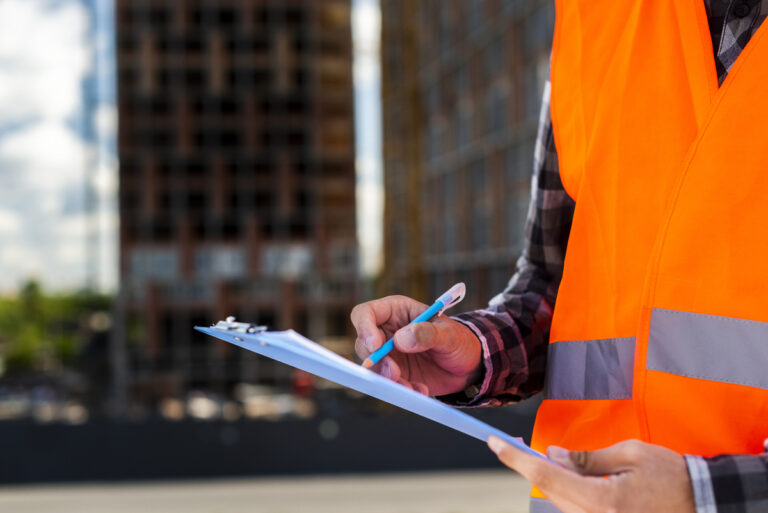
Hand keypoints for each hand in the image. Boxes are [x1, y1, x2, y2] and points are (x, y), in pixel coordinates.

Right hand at [351, 295, 481, 395]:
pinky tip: (420, 390)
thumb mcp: (449, 333)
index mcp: (395, 311)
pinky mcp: (395, 374)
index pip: (365, 313)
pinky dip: (401, 390)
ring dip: (388, 379)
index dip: (364, 327)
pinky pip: (388, 384)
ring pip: (373, 367)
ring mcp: (389, 355)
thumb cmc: (458, 340)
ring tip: (410, 387)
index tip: (375, 346)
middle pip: (363, 344)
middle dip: (377, 361)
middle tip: (395, 373)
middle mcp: (387, 332)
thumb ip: (427, 333)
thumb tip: (400, 339)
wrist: (468, 366)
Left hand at [487, 437, 694, 512]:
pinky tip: (576, 477)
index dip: (516, 459)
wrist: (704, 504)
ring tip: (555, 459)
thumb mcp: (630, 454)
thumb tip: (552, 455)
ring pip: (561, 503)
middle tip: (520, 445)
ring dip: (553, 480)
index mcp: (604, 500)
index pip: (547, 476)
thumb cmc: (672, 476)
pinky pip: (576, 510)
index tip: (495, 443)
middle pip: (550, 492)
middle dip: (533, 467)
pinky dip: (568, 491)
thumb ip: (587, 458)